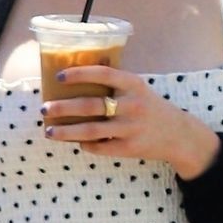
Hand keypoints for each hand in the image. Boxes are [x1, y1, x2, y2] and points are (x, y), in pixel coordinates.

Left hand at [40, 65, 219, 178]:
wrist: (177, 134)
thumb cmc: (149, 107)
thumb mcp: (137, 88)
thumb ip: (114, 81)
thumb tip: (77, 73)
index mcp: (134, 84)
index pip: (103, 74)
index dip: (80, 74)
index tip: (59, 76)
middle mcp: (133, 105)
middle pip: (91, 105)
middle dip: (63, 108)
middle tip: (45, 108)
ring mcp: (131, 128)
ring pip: (92, 130)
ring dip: (67, 131)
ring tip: (49, 131)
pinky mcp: (130, 148)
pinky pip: (100, 147)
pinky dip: (85, 144)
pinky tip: (75, 142)